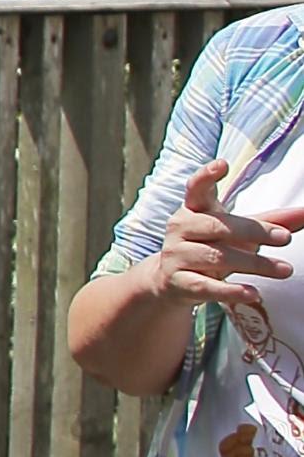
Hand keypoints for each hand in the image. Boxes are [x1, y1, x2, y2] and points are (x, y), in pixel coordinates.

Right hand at [152, 159, 303, 311]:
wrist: (172, 281)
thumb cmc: (211, 247)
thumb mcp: (238, 232)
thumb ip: (270, 221)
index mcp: (193, 209)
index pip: (196, 188)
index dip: (207, 175)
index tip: (223, 164)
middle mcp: (180, 228)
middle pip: (217, 226)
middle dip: (254, 231)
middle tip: (285, 238)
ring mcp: (177, 255)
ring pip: (216, 257)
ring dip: (254, 263)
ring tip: (284, 269)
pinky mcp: (178, 282)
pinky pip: (206, 286)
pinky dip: (230, 291)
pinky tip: (253, 293)